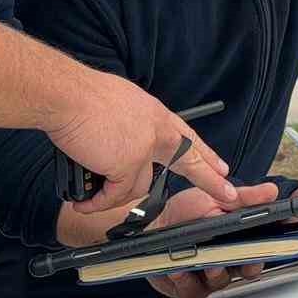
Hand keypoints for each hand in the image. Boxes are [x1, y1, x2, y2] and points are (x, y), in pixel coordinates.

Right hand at [41, 69, 236, 212]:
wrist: (68, 95)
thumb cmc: (83, 95)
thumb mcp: (120, 103)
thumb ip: (131, 125)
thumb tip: (123, 144)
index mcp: (155, 114)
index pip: (187, 136)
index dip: (204, 152)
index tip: (221, 166)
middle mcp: (156, 131)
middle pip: (189, 159)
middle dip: (210, 179)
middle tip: (228, 193)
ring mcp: (145, 150)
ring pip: (138, 186)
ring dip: (113, 194)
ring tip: (91, 197)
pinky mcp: (127, 165)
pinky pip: (113, 195)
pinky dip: (96, 201)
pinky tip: (83, 203)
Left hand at [145, 182, 279, 297]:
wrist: (153, 221)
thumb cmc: (187, 212)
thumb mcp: (217, 198)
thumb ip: (245, 198)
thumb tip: (271, 191)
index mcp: (238, 243)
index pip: (261, 252)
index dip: (266, 252)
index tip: (265, 247)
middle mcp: (226, 263)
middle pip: (244, 273)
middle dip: (243, 266)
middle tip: (237, 256)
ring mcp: (207, 278)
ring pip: (218, 283)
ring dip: (213, 272)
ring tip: (206, 261)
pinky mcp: (185, 287)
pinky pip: (191, 289)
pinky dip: (185, 279)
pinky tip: (179, 268)